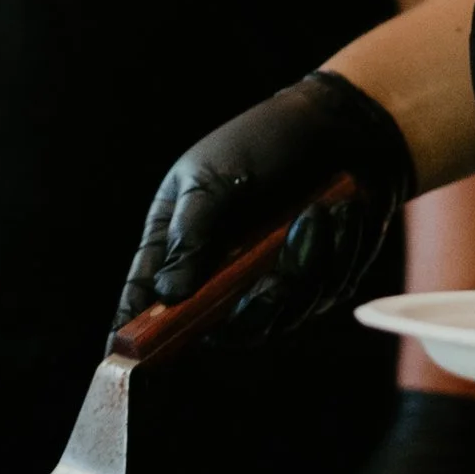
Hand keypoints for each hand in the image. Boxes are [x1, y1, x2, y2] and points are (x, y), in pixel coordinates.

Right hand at [117, 71, 414, 344]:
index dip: (137, 331)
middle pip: (220, 331)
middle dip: (253, 308)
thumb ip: (188, 236)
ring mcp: (268, 282)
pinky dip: (336, 253)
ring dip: (304, 266)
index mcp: (178, 242)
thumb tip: (168, 296)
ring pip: (279, 317)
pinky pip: (323, 294)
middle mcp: (219, 273)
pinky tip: (340, 212)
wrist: (343, 122)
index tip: (131, 351)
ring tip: (317, 212)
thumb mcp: (212, 178)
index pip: (145, 301)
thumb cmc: (265, 140)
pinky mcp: (316, 282)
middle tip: (274, 276)